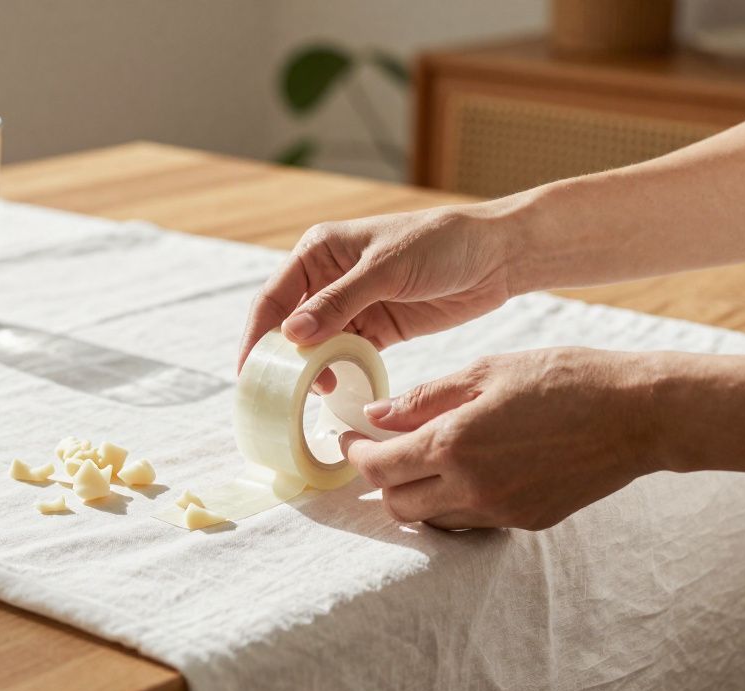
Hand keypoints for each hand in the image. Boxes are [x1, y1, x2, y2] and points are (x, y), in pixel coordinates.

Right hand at [238, 205, 514, 383]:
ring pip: (317, 345)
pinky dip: (340, 372)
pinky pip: (346, 355)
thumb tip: (291, 335)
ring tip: (316, 392)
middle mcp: (327, 278)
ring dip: (313, 369)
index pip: (273, 297)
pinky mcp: (376, 328)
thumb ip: (338, 302)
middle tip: (278, 392)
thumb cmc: (440, 244)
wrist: (496, 256)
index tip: (248, 371)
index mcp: (318, 251)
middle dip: (282, 358)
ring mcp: (352, 305)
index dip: (256, 335)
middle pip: (289, 325)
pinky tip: (339, 389)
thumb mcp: (386, 269)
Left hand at [340, 348, 661, 530]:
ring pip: (431, 519)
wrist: (639, 414)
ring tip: (422, 459)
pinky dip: (453, 502)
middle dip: (381, 478)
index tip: (350, 439)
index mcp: (454, 444)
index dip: (355, 454)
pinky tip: (465, 472)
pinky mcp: (527, 522)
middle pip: (397, 504)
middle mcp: (472, 488)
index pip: (380, 466)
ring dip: (415, 494)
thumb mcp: (487, 371)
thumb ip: (424, 397)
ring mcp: (501, 511)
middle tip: (381, 449)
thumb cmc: (564, 379)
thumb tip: (375, 415)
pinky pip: (470, 522)